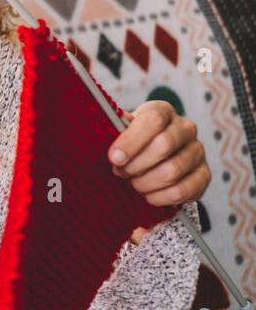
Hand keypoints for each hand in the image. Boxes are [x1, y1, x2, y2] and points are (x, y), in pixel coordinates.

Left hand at [108, 101, 209, 241]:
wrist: (151, 163)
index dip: (131, 140)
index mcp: (162, 112)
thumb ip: (114, 130)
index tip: (114, 158)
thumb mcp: (120, 133)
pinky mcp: (204, 175)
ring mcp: (197, 151)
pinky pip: (182, 190)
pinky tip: (148, 195)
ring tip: (133, 183)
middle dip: (136, 164)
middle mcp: (185, 128)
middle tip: (120, 172)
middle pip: (164, 145)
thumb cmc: (130, 146)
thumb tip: (106, 127)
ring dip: (146, 182)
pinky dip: (160, 197)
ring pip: (172, 170)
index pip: (153, 119)